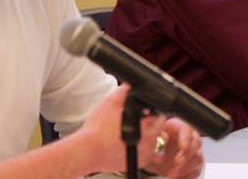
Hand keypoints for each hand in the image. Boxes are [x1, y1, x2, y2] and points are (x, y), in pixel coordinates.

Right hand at [73, 84, 203, 177]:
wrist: (86, 151)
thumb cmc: (97, 130)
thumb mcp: (110, 102)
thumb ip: (125, 90)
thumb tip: (133, 84)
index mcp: (146, 125)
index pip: (160, 114)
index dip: (153, 111)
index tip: (145, 112)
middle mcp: (149, 141)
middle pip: (158, 127)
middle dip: (149, 122)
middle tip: (135, 121)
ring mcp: (145, 154)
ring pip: (153, 140)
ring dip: (145, 135)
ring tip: (129, 132)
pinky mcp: (139, 162)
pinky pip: (146, 151)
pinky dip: (140, 146)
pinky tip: (127, 142)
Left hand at [142, 117, 204, 178]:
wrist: (153, 161)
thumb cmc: (152, 148)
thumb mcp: (147, 142)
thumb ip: (151, 135)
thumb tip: (154, 129)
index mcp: (176, 126)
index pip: (186, 127)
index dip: (186, 137)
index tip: (182, 147)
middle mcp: (188, 137)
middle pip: (196, 142)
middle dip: (186, 154)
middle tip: (176, 163)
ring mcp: (193, 151)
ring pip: (197, 157)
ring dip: (185, 168)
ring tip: (170, 174)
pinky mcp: (194, 164)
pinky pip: (196, 170)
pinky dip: (187, 176)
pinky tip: (177, 178)